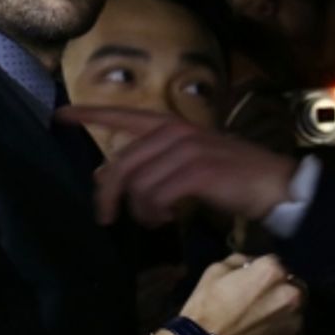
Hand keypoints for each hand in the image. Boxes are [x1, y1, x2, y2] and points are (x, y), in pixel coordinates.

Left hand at [55, 105, 297, 225]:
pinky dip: (156, 214)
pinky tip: (166, 219)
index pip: (121, 115)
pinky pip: (156, 196)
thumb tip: (104, 178)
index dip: (89, 115)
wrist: (274, 185)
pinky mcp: (196, 171)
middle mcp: (173, 132)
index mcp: (168, 125)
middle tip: (105, 217)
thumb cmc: (228, 176)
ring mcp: (185, 149)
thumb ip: (148, 166)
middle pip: (120, 164)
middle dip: (108, 194)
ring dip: (140, 210)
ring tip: (155, 219)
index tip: (60, 116)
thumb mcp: (184, 164)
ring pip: (137, 184)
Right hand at [178, 254, 305, 334]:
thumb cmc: (207, 304)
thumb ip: (240, 261)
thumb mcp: (215, 270)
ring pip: (295, 312)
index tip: (253, 279)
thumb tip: (252, 264)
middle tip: (261, 300)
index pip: (276, 263)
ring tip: (260, 321)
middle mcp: (291, 295)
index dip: (262, 270)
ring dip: (283, 313)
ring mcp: (296, 323)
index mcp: (272, 272)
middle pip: (293, 287)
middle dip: (280, 290)